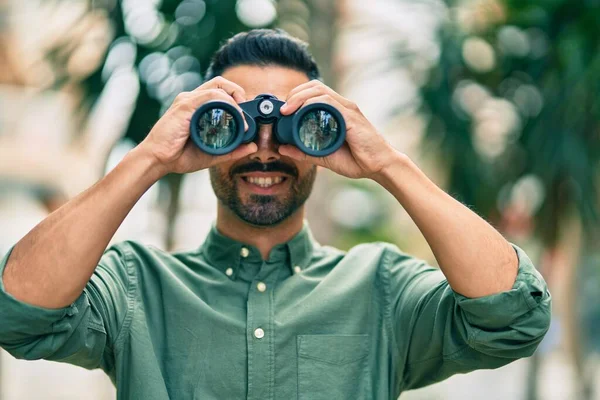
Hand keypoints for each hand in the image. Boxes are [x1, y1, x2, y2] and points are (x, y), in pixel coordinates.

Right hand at [138, 77, 256, 175]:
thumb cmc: (179, 156)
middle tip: (247, 112)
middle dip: (238, 92)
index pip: (219, 91)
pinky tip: (233, 114)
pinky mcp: (184, 106)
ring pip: (217, 87)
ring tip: (242, 117)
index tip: (246, 114)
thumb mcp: (212, 154)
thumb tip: (253, 146)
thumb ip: (232, 150)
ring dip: (235, 100)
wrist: (157, 160)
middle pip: (219, 83)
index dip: (236, 97)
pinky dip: (225, 102)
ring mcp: (187, 100)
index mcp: (196, 107)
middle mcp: (192, 99)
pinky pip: (209, 96)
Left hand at [278, 80, 399, 178]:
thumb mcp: (323, 156)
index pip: (314, 92)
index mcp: (337, 111)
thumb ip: (304, 152)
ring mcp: (348, 109)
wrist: (379, 166)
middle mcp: (342, 106)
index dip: (296, 96)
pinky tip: (302, 113)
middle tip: (282, 110)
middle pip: (315, 86)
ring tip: (287, 110)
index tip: (283, 111)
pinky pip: (330, 103)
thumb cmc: (357, 159)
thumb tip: (282, 148)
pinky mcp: (351, 117)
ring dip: (299, 97)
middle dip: (294, 94)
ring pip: (320, 91)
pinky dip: (313, 104)